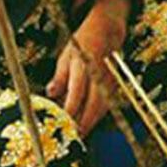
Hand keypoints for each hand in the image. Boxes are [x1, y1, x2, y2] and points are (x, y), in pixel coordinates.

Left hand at [46, 0, 131, 135]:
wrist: (108, 30)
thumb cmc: (83, 42)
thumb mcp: (66, 55)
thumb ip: (60, 76)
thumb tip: (51, 93)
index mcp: (84, 62)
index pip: (77, 91)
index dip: (70, 109)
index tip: (62, 122)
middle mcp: (99, 71)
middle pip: (93, 103)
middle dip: (83, 121)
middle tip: (73, 136)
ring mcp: (111, 78)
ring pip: (103, 105)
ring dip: (92, 121)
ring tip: (80, 134)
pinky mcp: (116, 83)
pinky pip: (108, 103)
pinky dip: (98, 115)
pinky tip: (89, 123)